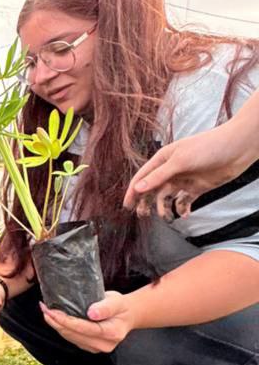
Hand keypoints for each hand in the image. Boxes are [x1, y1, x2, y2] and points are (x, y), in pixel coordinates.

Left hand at [40, 291, 134, 353]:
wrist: (127, 316)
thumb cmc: (121, 307)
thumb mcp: (116, 301)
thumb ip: (105, 307)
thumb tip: (92, 313)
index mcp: (111, 333)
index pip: (83, 328)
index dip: (65, 320)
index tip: (51, 311)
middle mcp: (104, 345)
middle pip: (74, 334)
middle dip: (56, 322)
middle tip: (44, 308)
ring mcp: (96, 348)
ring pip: (70, 338)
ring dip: (56, 325)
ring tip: (46, 312)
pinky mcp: (89, 347)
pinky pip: (72, 338)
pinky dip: (62, 329)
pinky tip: (55, 319)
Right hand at [124, 119, 255, 217]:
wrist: (237, 148)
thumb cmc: (208, 147)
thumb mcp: (180, 161)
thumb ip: (159, 176)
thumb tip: (138, 189)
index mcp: (163, 160)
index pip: (142, 177)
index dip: (133, 191)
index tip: (127, 206)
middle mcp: (171, 170)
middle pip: (152, 189)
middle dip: (146, 202)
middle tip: (142, 215)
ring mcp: (184, 179)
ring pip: (167, 197)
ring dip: (164, 208)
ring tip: (167, 218)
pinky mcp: (197, 187)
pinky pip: (184, 201)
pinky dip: (182, 208)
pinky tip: (184, 214)